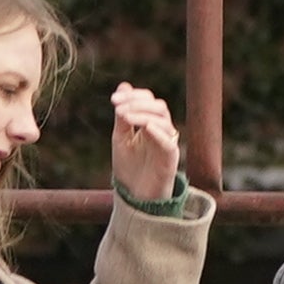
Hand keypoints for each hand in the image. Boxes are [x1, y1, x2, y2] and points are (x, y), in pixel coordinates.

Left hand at [106, 83, 184, 205]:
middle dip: (137, 103)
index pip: (148, 100)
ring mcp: (167, 144)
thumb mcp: (121, 138)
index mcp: (149, 123)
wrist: (135, 198)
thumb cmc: (129, 169)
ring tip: (124, 117)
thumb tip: (123, 86)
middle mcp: (161, 131)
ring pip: (163, 120)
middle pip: (158, 106)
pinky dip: (157, 132)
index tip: (113, 99)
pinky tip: (144, 128)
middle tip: (118, 107)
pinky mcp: (170, 158)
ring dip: (143, 114)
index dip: (133, 96)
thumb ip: (123, 115)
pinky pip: (168, 142)